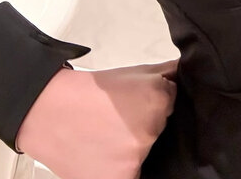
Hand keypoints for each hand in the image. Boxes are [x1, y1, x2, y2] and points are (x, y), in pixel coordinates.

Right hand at [15, 57, 178, 178]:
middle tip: (120, 123)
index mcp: (158, 99)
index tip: (137, 107)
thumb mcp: (135, 72)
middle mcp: (150, 129)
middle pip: (158, 131)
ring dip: (133, 149)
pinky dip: (124, 169)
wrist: (50, 112)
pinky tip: (108, 158)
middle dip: (144, 127)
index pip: (170, 106)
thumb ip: (167, 73)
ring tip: (110, 140)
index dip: (154, 106)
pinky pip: (135, 176)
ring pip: (145, 154)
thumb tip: (190, 71)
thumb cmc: (92, 91)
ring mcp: (135, 157)